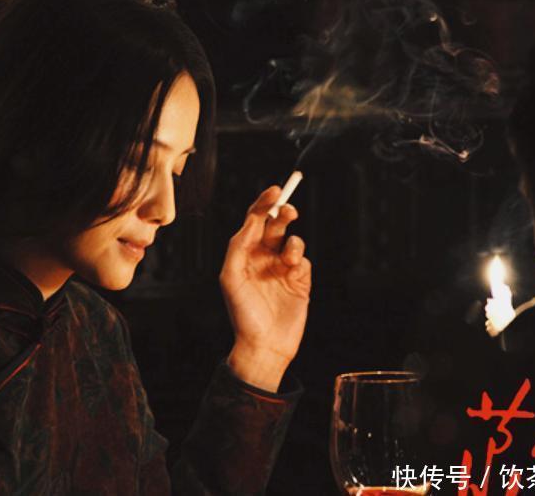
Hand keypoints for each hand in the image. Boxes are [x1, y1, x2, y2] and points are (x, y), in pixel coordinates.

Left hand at [220, 186, 311, 391]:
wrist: (264, 344)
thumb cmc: (242, 313)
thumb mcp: (231, 277)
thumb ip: (238, 245)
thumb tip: (252, 221)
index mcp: (244, 254)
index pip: (254, 221)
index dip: (264, 203)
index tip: (275, 190)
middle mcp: (263, 258)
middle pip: (275, 225)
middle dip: (283, 213)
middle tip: (288, 210)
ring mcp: (282, 269)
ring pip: (292, 241)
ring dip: (292, 243)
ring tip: (288, 259)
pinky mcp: (299, 281)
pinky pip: (303, 259)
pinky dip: (299, 259)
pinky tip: (293, 271)